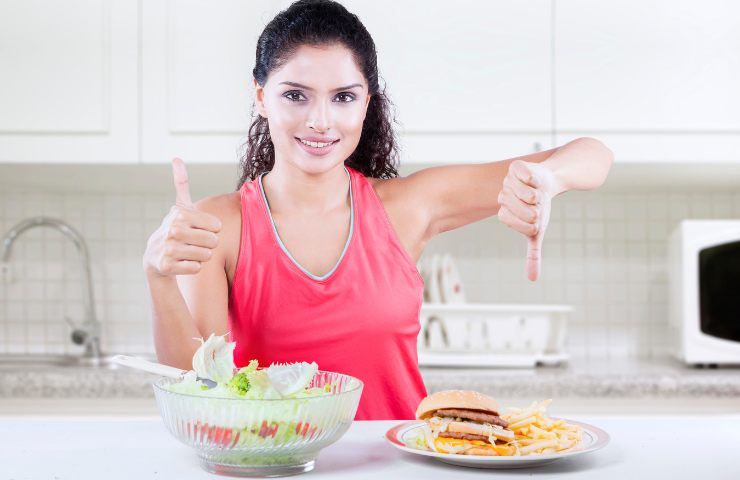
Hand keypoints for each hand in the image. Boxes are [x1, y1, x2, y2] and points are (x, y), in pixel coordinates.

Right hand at [143, 158, 222, 275]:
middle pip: (213, 242)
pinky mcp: (167, 266)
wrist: (156, 256)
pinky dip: (194, 267)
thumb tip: (176, 158)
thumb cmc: (177, 229)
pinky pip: (196, 268)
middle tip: (195, 242)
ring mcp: (168, 248)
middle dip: (209, 244)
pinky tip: (182, 262)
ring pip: (206, 256)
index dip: (212, 229)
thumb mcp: (180, 207)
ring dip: (202, 256)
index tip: (199, 228)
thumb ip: (181, 183)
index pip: (217, 226)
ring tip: (189, 252)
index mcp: (180, 213)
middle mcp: (172, 229)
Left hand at [496, 160, 558, 281]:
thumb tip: (533, 279)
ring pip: (528, 195)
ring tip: (538, 191)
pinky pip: (526, 175)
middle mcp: (503, 197)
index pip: (516, 224)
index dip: (530, 223)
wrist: (549, 182)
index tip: (534, 217)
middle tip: (538, 203)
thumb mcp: (537, 232)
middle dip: (538, 209)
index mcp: (504, 213)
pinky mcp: (516, 167)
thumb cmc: (541, 208)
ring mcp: (508, 181)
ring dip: (540, 195)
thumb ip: (533, 255)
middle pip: (525, 211)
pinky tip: (535, 180)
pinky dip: (534, 179)